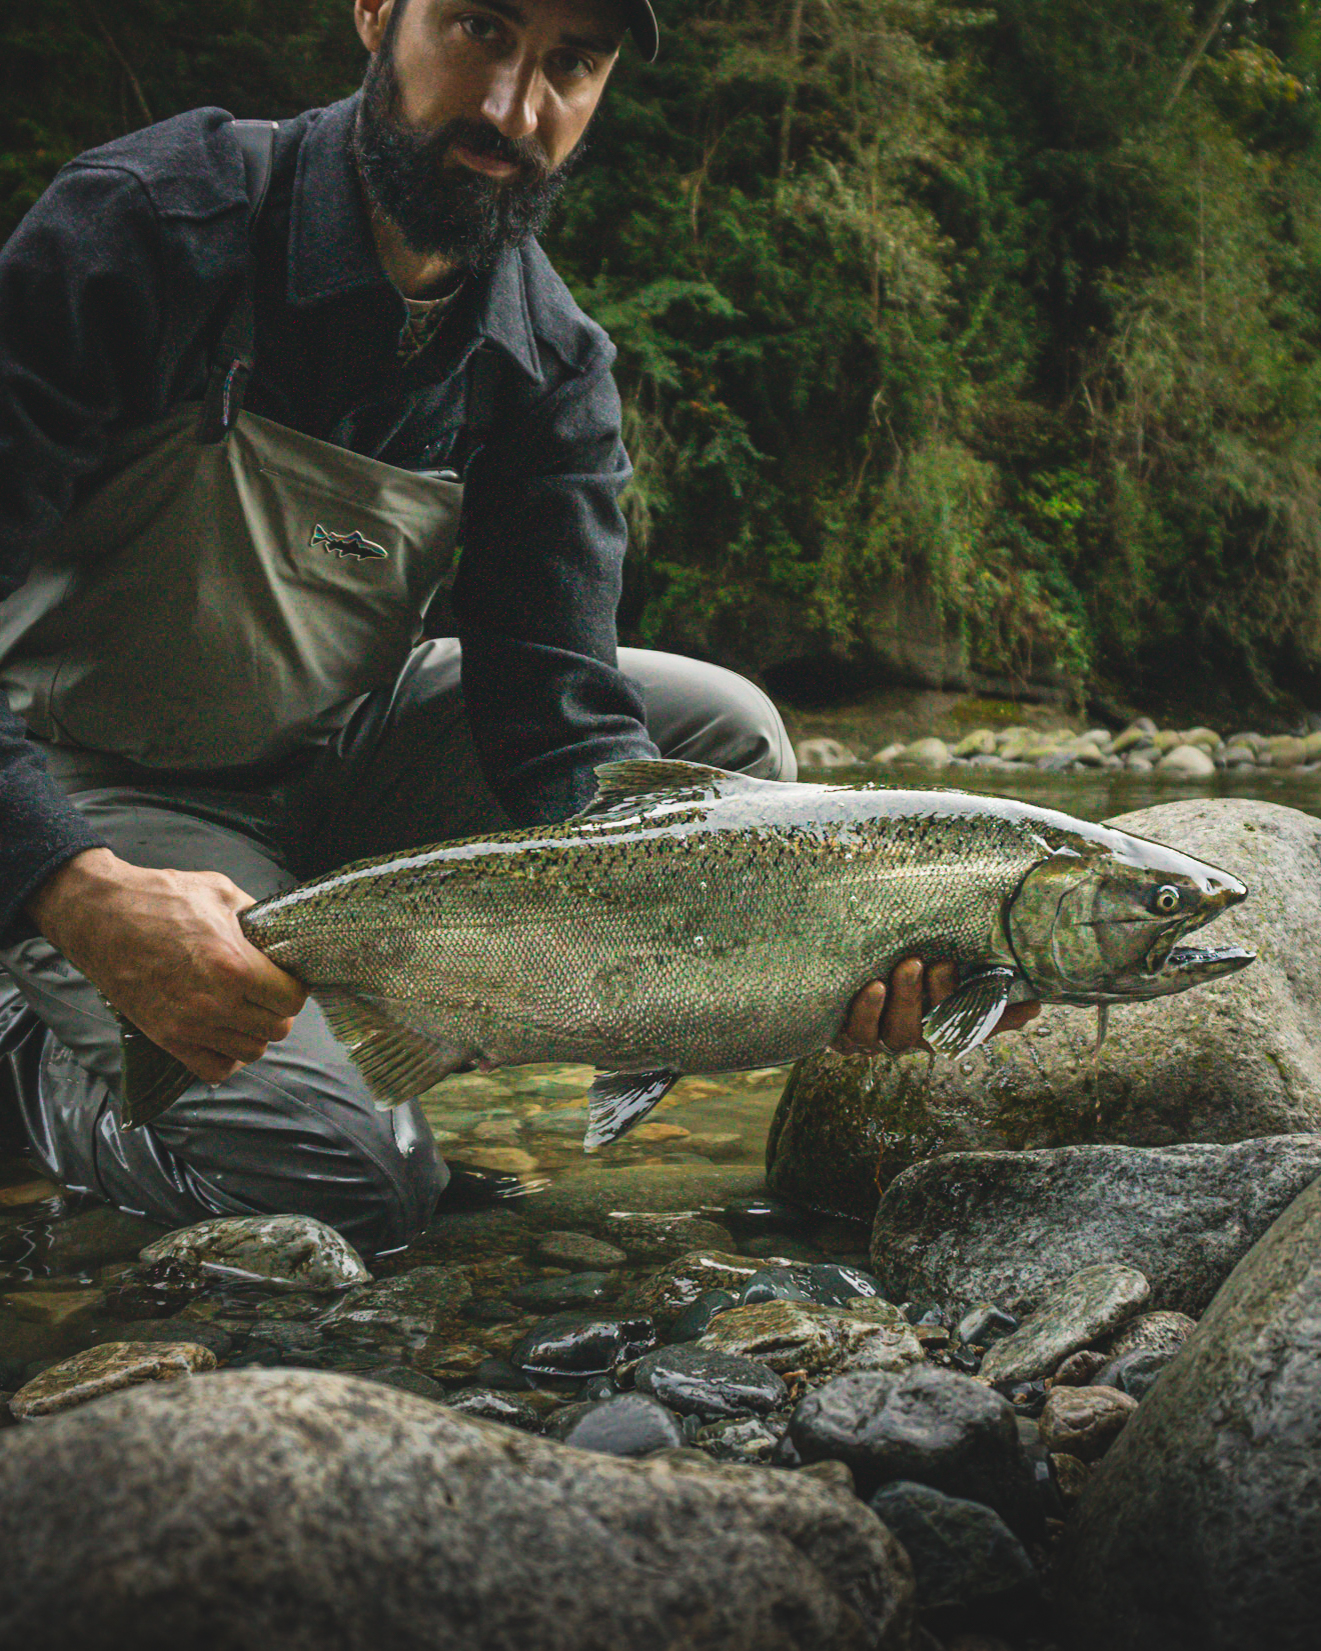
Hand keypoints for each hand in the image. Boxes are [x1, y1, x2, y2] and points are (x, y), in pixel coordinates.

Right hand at [27, 848, 306, 1085]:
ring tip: (244, 1010)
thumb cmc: (159, 899)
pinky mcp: (167, 1039)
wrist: (99, 917)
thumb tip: (282, 937)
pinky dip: (226, 1057)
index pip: (292, 999)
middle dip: (278, 1010)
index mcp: (234, 963)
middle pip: (277, 1028)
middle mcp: (215, 1002)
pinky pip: (215, 1070)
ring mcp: (189, 1025)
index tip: (285, 978)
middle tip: (266, 992)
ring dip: (254, 1033)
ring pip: (251, 1052)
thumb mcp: (220, 892)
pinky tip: (223, 1033)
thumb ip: (257, 920)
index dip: (294, 987)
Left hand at [834, 957, 1040, 1054]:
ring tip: (906, 966)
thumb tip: (1036, 1007)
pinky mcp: (843, 1035)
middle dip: (930, 995)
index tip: (964, 972)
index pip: (957, 1030)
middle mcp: (904, 1040)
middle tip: (934, 962)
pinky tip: (872, 986)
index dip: (971, 1013)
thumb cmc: (908, 990)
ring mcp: (873, 1040)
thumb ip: (990, 1004)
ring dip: (899, 1000)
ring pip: (886, 1033)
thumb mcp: (950, 992)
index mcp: (934, 1032)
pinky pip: (851, 1031)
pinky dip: (863, 1011)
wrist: (845, 988)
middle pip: (918, 1030)